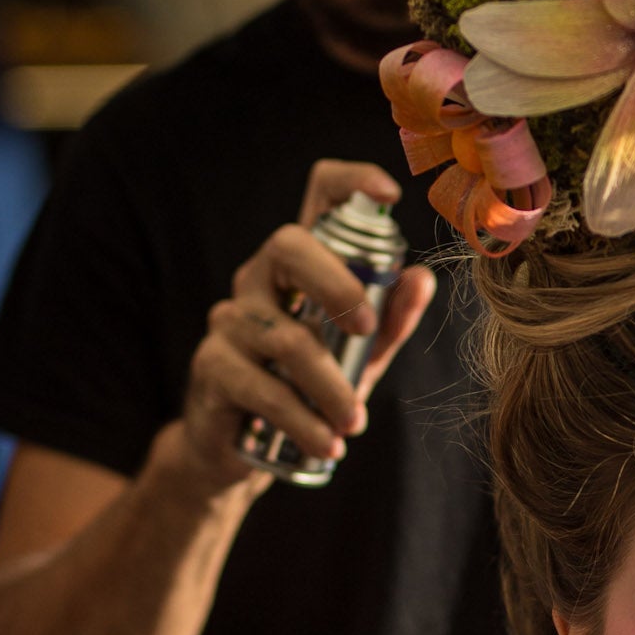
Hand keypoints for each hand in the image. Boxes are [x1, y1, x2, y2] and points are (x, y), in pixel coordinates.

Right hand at [178, 158, 435, 489]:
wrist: (240, 451)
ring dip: (329, 386)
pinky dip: (301, 420)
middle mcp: (259, 278)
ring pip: (284, 336)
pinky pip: (262, 387)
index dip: (350, 183)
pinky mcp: (212, 366)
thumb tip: (422, 279)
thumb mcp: (360, 356)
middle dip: (336, 284)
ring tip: (352, 424)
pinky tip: (326, 444)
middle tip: (367, 331)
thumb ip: (391, 320)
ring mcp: (231, 320)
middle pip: (287, 245)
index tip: (389, 194)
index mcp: (301, 264)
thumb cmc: (306, 389)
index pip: (316, 196)